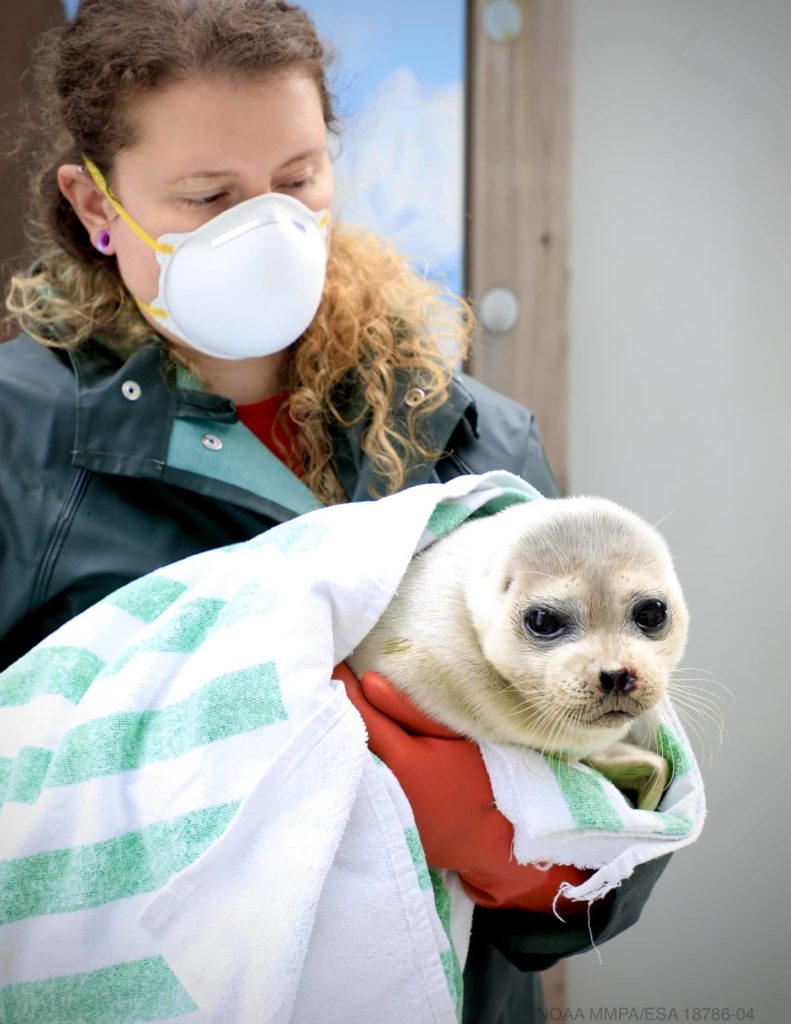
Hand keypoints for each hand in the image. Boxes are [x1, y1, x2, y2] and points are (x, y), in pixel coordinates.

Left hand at [334, 663, 592, 914]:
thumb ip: (407, 709)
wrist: (489, 838)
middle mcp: (377, 786)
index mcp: (399, 759)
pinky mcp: (370, 822)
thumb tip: (368, 681)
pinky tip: (345, 737)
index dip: (343, 683)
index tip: (337, 659)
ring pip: (342, 756)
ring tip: (331, 698)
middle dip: (333, 704)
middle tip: (326, 673)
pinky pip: (349, 778)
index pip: (357, 711)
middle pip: (341, 733)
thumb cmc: (476, 778)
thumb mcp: (450, 735)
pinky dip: (345, 755)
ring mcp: (371, 808)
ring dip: (337, 729)